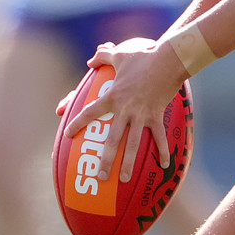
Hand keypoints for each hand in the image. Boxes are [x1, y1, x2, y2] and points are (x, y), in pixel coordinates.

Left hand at [62, 37, 187, 182]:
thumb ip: (103, 57)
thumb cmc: (143, 57)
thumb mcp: (120, 55)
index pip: (90, 112)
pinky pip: (159, 137)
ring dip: (128, 163)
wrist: (167, 60)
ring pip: (133, 144)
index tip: (67, 135)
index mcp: (113, 96)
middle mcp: (125, 110)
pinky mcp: (156, 115)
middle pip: (113, 139)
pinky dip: (162, 151)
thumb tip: (91, 59)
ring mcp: (141, 115)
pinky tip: (163, 165)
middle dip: (106, 160)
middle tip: (100, 177)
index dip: (77, 123)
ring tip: (123, 179)